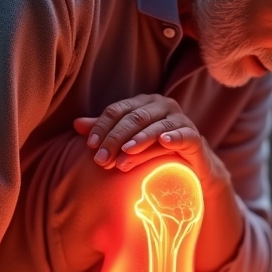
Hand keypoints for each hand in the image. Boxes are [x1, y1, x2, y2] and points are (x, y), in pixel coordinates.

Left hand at [72, 94, 229, 190]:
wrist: (188, 168)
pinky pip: (183, 135)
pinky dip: (173, 137)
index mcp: (143, 103)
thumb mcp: (127, 142)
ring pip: (156, 127)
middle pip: (134, 118)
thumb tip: (77, 124)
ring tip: (123, 156)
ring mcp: (180, 120)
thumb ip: (106, 132)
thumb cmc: (153, 152)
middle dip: (116, 139)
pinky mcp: (194, 137)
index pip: (118, 110)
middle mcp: (162, 106)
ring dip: (139, 142)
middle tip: (102, 160)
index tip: (91, 146)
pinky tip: (163, 142)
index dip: (102, 126)